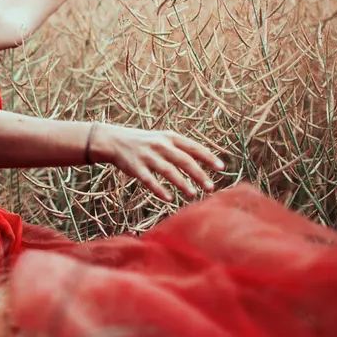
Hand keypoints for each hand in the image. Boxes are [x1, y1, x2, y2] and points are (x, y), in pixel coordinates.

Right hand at [90, 124, 221, 201]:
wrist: (114, 140)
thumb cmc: (145, 142)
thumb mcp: (163, 138)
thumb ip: (182, 148)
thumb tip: (207, 158)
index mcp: (170, 137)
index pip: (193, 147)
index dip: (208, 157)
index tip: (221, 167)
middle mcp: (160, 145)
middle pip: (184, 160)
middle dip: (199, 174)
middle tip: (210, 187)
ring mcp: (147, 156)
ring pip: (168, 171)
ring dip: (182, 183)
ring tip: (193, 194)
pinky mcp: (135, 167)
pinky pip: (149, 180)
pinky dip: (159, 189)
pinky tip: (169, 198)